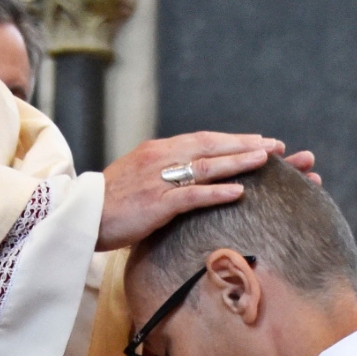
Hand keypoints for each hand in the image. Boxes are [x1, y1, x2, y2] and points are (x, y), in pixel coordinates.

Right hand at [96, 136, 315, 252]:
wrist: (79, 216)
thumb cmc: (109, 202)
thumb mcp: (138, 177)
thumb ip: (164, 172)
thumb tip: (190, 177)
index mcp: (158, 150)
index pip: (203, 139)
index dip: (234, 139)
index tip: (260, 140)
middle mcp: (161, 157)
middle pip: (211, 146)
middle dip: (246, 145)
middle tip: (276, 146)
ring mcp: (158, 179)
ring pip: (207, 165)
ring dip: (239, 161)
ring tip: (266, 160)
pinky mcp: (156, 203)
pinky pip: (192, 195)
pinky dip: (217, 191)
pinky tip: (239, 191)